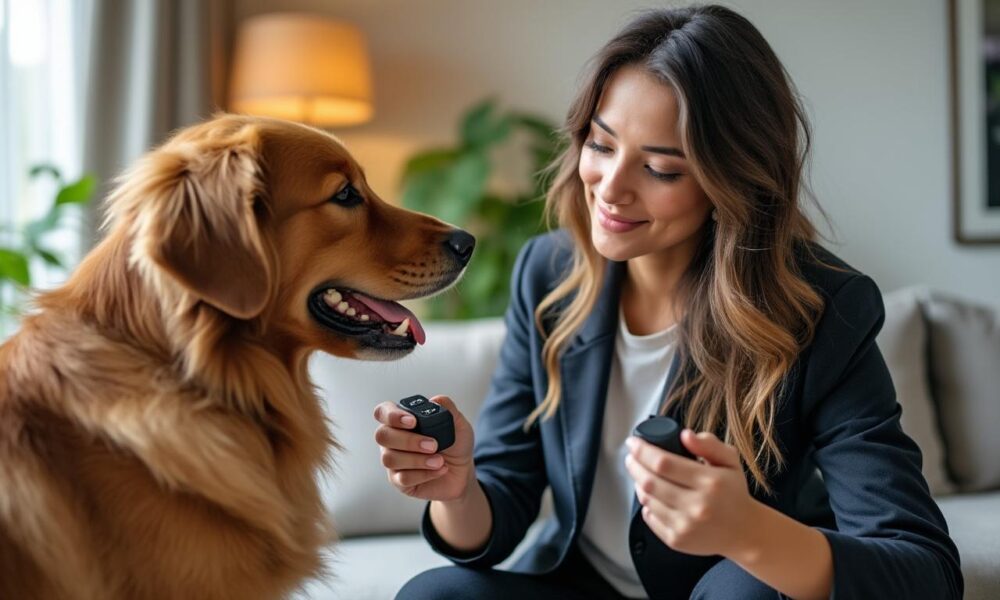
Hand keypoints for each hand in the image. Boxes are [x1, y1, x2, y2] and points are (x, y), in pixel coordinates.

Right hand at [373, 395, 475, 501]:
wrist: (461, 473)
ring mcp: (393, 461)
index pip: (383, 412)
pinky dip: (424, 474)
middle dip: (408, 440)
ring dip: (418, 460)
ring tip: (439, 460)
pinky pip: (402, 478)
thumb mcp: (459, 425)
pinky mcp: (398, 481)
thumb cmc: (455, 446)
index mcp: (402, 421)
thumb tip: (437, 399)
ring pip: (390, 458)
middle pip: (382, 436)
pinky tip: (439, 470)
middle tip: (433, 445)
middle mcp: (392, 439)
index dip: (392, 415)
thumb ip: (449, 410)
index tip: (413, 421)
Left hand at [624, 429, 759, 558]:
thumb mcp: (730, 460)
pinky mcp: (677, 541)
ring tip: (640, 474)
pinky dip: (646, 504)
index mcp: (710, 482)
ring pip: (647, 500)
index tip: (633, 442)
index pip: (664, 463)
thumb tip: (685, 435)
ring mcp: (685, 526)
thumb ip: (709, 444)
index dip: (643, 451)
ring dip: (639, 484)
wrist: (744, 532)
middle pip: (651, 482)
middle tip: (631, 456)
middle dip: (635, 466)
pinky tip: (652, 496)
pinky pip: (650, 518)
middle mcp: (697, 506)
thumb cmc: (734, 493)